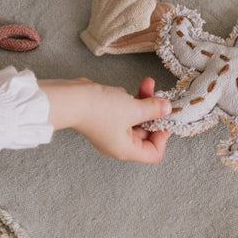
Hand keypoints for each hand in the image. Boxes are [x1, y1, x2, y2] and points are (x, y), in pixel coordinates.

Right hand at [38, 77, 170, 163]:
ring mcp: (111, 130)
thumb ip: (153, 109)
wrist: (70, 98)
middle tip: (159, 95)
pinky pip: (124, 110)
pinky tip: (124, 90)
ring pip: (136, 118)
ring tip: (147, 84)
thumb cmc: (98, 110)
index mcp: (126, 149)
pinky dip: (129, 99)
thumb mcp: (133, 109)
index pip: (153, 153)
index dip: (163, 137)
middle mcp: (118, 143)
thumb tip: (167, 108)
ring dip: (143, 101)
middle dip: (154, 112)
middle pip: (146, 133)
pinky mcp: (105, 117)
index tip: (166, 118)